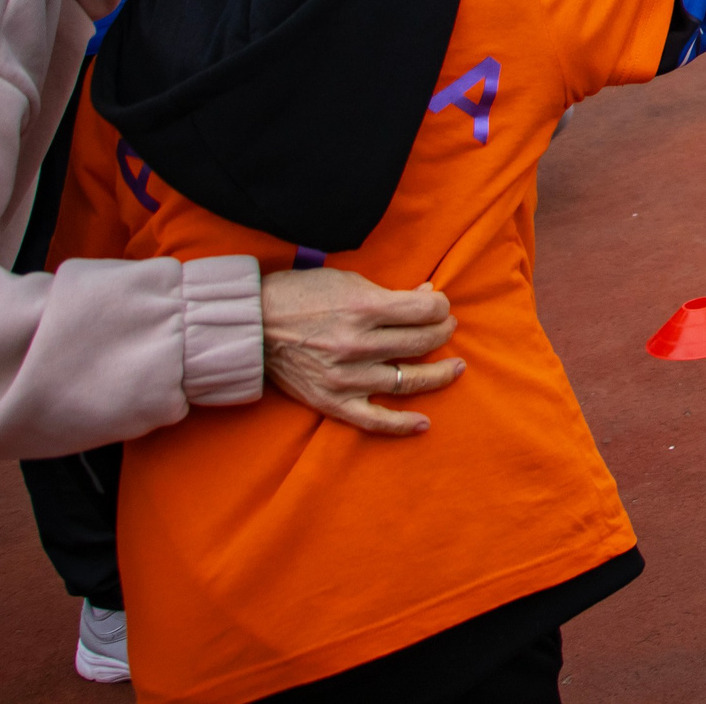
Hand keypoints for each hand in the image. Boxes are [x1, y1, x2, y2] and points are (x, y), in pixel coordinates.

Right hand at [260, 267, 464, 437]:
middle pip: (422, 342)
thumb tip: (427, 298)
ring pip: (408, 380)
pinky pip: (375, 420)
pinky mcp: (332, 401)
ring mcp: (346, 377)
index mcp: (363, 308)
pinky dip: (402, 425)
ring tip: (455, 367)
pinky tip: (424, 422)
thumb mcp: (347, 281)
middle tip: (445, 329)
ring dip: (439, 374)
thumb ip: (389, 293)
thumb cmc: (298, 295)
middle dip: (442, 332)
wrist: (250, 326)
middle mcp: (358, 345)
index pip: (425, 311)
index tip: (440, 306)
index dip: (441, 307)